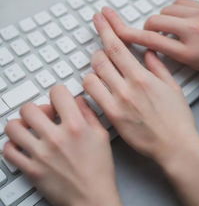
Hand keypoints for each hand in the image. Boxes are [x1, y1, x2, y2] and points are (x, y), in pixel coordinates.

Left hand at [4, 87, 120, 205]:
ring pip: (14, 127)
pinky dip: (13, 144)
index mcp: (76, 127)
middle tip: (43, 114)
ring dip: (21, 124)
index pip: (57, 93)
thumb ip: (89, 113)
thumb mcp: (102, 135)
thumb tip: (78, 100)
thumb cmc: (99, 169)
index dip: (58, 92)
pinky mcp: (31, 169)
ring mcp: (40, 154)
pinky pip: (8, 150)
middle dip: (37, 108)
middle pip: (30, 108)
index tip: (58, 98)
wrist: (92, 198)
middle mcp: (56, 138)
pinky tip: (24, 145)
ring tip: (30, 128)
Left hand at [83, 9, 198, 166]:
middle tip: (103, 50)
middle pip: (101, 58)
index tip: (100, 17)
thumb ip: (158, 67)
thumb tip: (149, 52)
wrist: (175, 146)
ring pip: (92, 75)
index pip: (118, 46)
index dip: (106, 28)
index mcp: (143, 77)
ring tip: (102, 71)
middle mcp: (127, 87)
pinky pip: (91, 96)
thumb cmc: (177, 118)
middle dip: (99, 49)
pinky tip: (98, 87)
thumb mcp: (173, 87)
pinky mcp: (111, 117)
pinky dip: (91, 87)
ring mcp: (116, 103)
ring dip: (95, 68)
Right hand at [110, 0, 198, 74]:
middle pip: (157, 19)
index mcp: (187, 50)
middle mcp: (193, 29)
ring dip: (169, 13)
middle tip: (154, 29)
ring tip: (175, 21)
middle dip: (151, 25)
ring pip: (173, 5)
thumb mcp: (196, 66)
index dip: (128, 34)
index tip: (115, 28)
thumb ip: (173, 55)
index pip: (149, 40)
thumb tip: (157, 43)